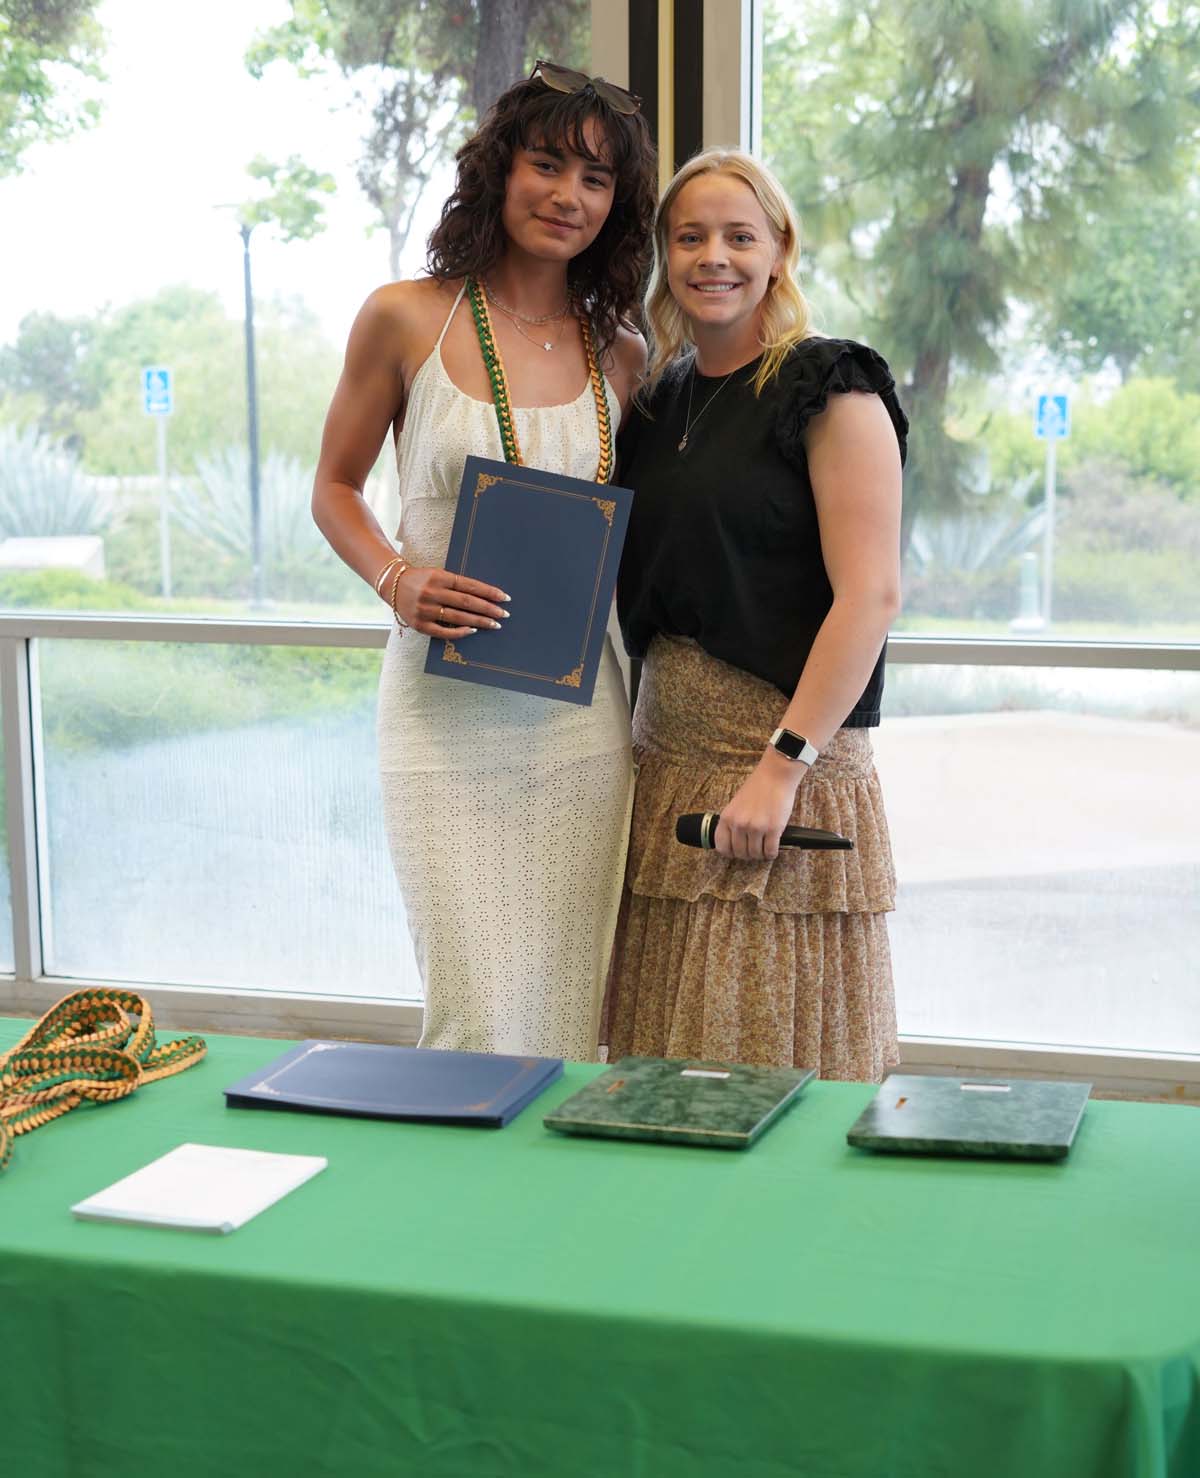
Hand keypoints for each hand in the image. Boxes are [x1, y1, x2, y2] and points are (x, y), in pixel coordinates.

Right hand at [388, 567, 509, 636]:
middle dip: (488, 609)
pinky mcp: (419, 624)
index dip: (489, 592)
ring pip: (458, 617)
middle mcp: (432, 593)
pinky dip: (460, 632)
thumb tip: (484, 596)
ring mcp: (425, 610)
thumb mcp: (438, 574)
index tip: (504, 598)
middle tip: (504, 614)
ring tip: (494, 624)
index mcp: (439, 577)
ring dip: (479, 622)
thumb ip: (456, 584)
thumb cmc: (422, 579)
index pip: (470, 585)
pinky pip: (443, 632)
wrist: (392, 584)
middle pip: (467, 602)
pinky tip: (473, 631)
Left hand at [714, 751, 805, 860]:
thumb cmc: (757, 787)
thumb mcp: (736, 804)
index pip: (722, 846)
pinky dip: (771, 854)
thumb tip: (734, 840)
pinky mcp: (773, 829)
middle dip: (748, 855)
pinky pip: (770, 851)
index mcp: (727, 818)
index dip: (730, 853)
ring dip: (760, 855)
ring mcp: (756, 828)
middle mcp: (739, 824)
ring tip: (764, 849)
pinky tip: (772, 850)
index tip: (736, 853)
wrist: (775, 776)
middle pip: (740, 853)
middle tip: (754, 850)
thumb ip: (733, 821)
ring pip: (756, 854)